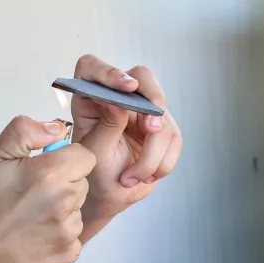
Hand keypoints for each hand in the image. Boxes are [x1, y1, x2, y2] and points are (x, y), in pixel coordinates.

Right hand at [0, 118, 92, 262]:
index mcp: (50, 174)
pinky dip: (58, 236)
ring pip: (77, 211)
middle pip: (81, 183)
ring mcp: (69, 232)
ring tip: (28, 218)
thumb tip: (57, 129)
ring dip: (60, 211)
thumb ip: (25, 132)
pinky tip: (33, 236)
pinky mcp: (68, 253)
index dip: (64, 160)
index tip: (44, 170)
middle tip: (30, 195)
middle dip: (62, 185)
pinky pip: (73, 236)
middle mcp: (65, 203)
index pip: (84, 156)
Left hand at [71, 56, 181, 231]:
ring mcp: (142, 110)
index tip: (128, 87)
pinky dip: (163, 162)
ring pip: (163, 116)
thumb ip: (107, 125)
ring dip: (153, 153)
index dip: (110, 72)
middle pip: (143, 77)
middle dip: (153, 101)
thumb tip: (120, 103)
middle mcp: (117, 98)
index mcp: (89, 98)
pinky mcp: (161, 126)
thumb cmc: (94, 173)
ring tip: (132, 177)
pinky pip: (174, 137)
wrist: (110, 195)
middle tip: (152, 128)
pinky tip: (145, 176)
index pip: (93, 67)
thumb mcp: (95, 152)